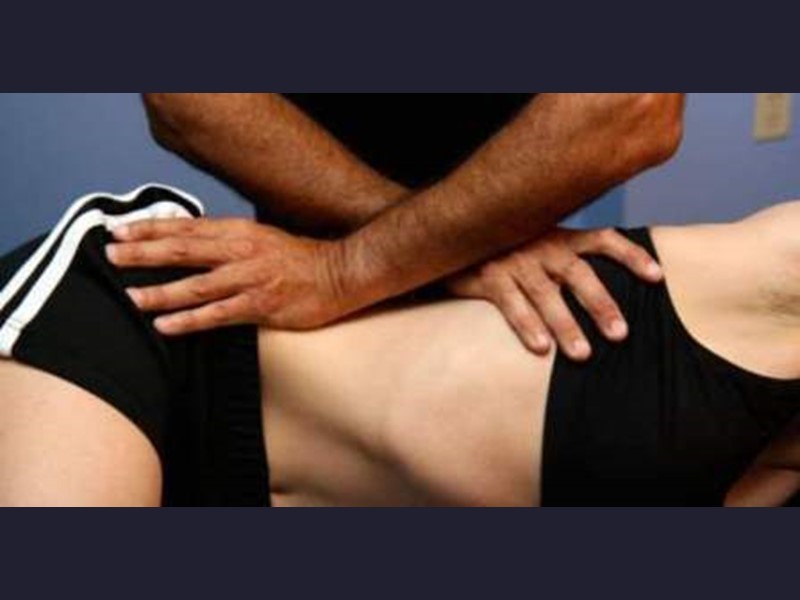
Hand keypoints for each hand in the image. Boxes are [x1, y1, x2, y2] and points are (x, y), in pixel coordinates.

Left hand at [106, 217, 349, 334]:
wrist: (341, 273)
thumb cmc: (300, 259)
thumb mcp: (261, 237)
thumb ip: (227, 240)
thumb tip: (192, 240)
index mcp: (239, 232)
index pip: (186, 227)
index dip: (150, 228)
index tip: (119, 230)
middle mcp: (241, 251)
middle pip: (183, 250)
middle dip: (144, 253)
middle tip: (111, 256)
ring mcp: (250, 279)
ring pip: (196, 285)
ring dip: (161, 291)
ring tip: (131, 297)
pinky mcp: (261, 306)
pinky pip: (218, 315)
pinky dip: (189, 321)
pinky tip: (166, 327)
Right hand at [447, 227, 662, 360]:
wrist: (449, 236)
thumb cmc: (502, 248)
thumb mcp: (535, 242)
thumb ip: (564, 257)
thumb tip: (601, 285)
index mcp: (558, 235)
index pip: (602, 239)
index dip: (631, 255)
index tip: (658, 277)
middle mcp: (540, 244)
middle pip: (579, 273)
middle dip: (601, 304)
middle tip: (621, 334)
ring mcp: (514, 260)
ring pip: (546, 294)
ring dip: (566, 325)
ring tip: (583, 354)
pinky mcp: (488, 276)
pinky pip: (510, 303)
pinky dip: (526, 325)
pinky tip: (541, 348)